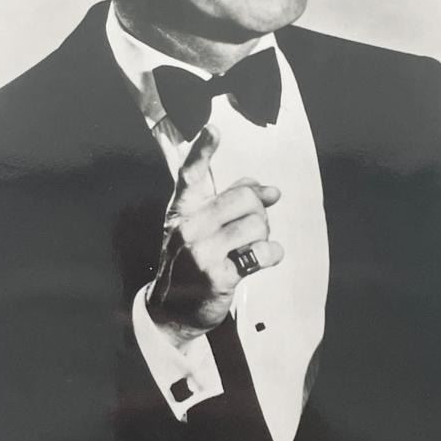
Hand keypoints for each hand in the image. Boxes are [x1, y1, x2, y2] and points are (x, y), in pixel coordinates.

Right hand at [146, 125, 283, 339]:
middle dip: (259, 210)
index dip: (202, 150)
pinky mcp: (219, 276)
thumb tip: (267, 189)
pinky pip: (262, 253)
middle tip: (255, 224)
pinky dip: (270, 255)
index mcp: (182, 209)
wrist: (171, 310)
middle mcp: (189, 226)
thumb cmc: (190, 261)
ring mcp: (202, 251)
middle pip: (243, 198)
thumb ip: (227, 202)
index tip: (213, 129)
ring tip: (252, 246)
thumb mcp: (198, 226)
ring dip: (264, 235)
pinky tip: (261, 259)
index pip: (191, 173)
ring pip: (256, 224)